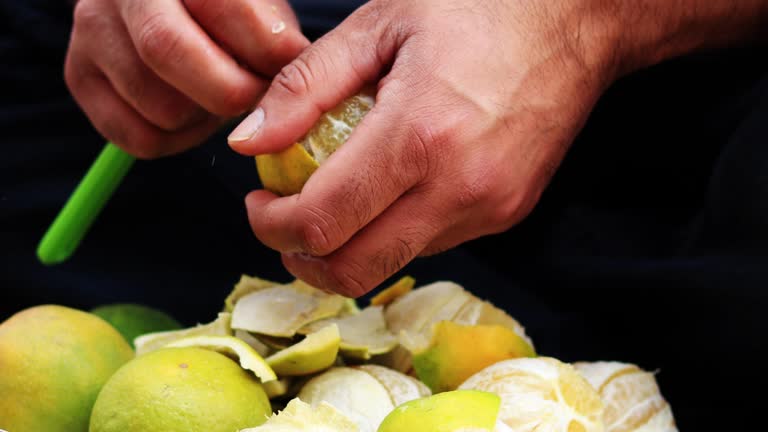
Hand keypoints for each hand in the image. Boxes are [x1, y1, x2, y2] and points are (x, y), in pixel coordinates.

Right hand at [65, 0, 307, 157]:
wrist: (167, 8)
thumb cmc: (229, 14)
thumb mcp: (261, 8)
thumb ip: (276, 37)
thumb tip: (290, 76)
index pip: (221, 5)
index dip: (264, 50)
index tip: (285, 73)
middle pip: (166, 50)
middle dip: (228, 91)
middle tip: (254, 100)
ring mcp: (92, 31)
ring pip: (156, 105)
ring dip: (203, 120)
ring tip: (218, 99)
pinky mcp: (80, 76)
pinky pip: (136, 138)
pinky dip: (176, 141)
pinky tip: (190, 114)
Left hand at [227, 0, 623, 295]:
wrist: (576, 21)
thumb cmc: (478, 8)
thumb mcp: (379, 25)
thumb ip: (304, 87)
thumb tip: (250, 142)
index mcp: (418, 134)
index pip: (323, 222)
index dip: (273, 227)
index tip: (259, 205)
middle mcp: (458, 187)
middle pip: (355, 270)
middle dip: (302, 259)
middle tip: (284, 224)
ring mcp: (489, 209)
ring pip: (393, 263)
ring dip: (349, 246)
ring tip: (338, 198)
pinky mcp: (508, 214)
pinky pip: (432, 244)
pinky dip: (394, 231)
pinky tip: (392, 189)